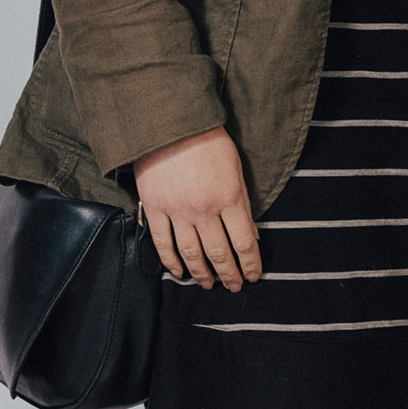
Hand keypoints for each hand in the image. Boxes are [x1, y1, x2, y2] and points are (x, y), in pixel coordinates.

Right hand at [133, 126, 261, 291]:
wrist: (169, 122)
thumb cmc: (208, 140)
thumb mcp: (236, 167)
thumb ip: (244, 202)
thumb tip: (252, 235)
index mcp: (228, 197)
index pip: (244, 242)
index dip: (250, 263)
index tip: (253, 276)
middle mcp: (203, 209)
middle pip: (218, 253)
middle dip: (229, 274)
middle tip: (234, 286)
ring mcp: (177, 210)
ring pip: (191, 253)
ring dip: (202, 274)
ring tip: (209, 284)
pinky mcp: (154, 208)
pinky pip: (162, 243)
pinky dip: (170, 261)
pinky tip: (179, 272)